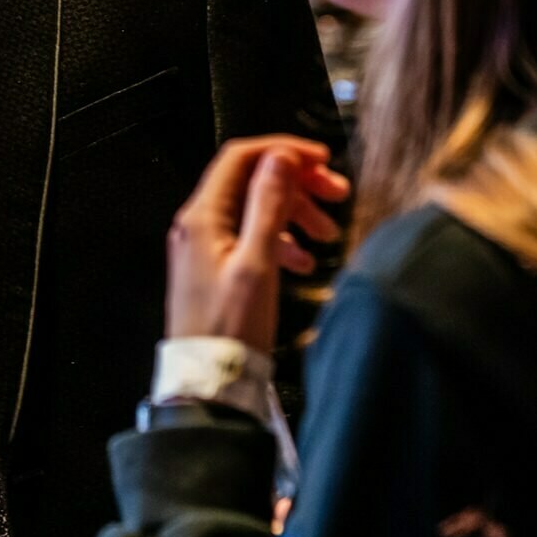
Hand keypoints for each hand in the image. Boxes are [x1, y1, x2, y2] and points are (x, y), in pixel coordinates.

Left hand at [166, 136, 349, 351]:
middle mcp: (198, 223)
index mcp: (202, 215)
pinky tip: (303, 262)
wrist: (208, 384)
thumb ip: (267, 206)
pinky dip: (279, 241)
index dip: (282, 151)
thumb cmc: (232, 326)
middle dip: (296, 184)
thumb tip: (280, 158)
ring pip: (254, 211)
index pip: (240, 158)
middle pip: (250, 182)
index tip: (323, 160)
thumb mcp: (257, 263)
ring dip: (293, 214)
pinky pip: (249, 239)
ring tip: (328, 236)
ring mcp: (204, 246)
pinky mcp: (214, 268)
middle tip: (338, 196)